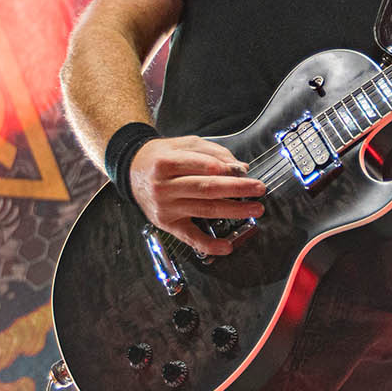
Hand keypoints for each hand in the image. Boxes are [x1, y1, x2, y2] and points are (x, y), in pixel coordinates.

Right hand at [127, 136, 267, 255]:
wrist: (133, 172)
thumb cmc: (161, 157)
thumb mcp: (183, 144)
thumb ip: (211, 152)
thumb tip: (239, 167)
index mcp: (166, 162)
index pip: (201, 166)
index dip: (225, 169)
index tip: (245, 171)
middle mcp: (163, 187)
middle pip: (206, 188)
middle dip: (236, 189)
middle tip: (258, 188)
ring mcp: (166, 208)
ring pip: (205, 210)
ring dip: (233, 210)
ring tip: (254, 208)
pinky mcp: (168, 224)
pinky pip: (191, 237)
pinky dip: (209, 244)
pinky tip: (227, 246)